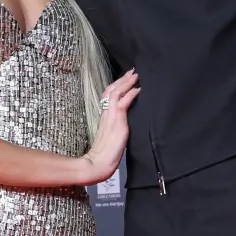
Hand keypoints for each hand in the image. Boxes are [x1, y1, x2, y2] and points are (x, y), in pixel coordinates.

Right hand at [80, 69, 140, 184]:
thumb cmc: (104, 155)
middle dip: (122, 79)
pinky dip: (130, 95)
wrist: (98, 164)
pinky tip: (137, 89)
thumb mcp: (111, 136)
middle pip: (111, 90)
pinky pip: (123, 104)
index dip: (117, 86)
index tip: (126, 78)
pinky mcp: (117, 123)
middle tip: (132, 71)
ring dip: (126, 83)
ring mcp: (110, 117)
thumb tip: (122, 124)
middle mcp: (106, 114)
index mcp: (104, 117)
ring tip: (135, 75)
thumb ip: (115, 127)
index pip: (108, 96)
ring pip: (116, 93)